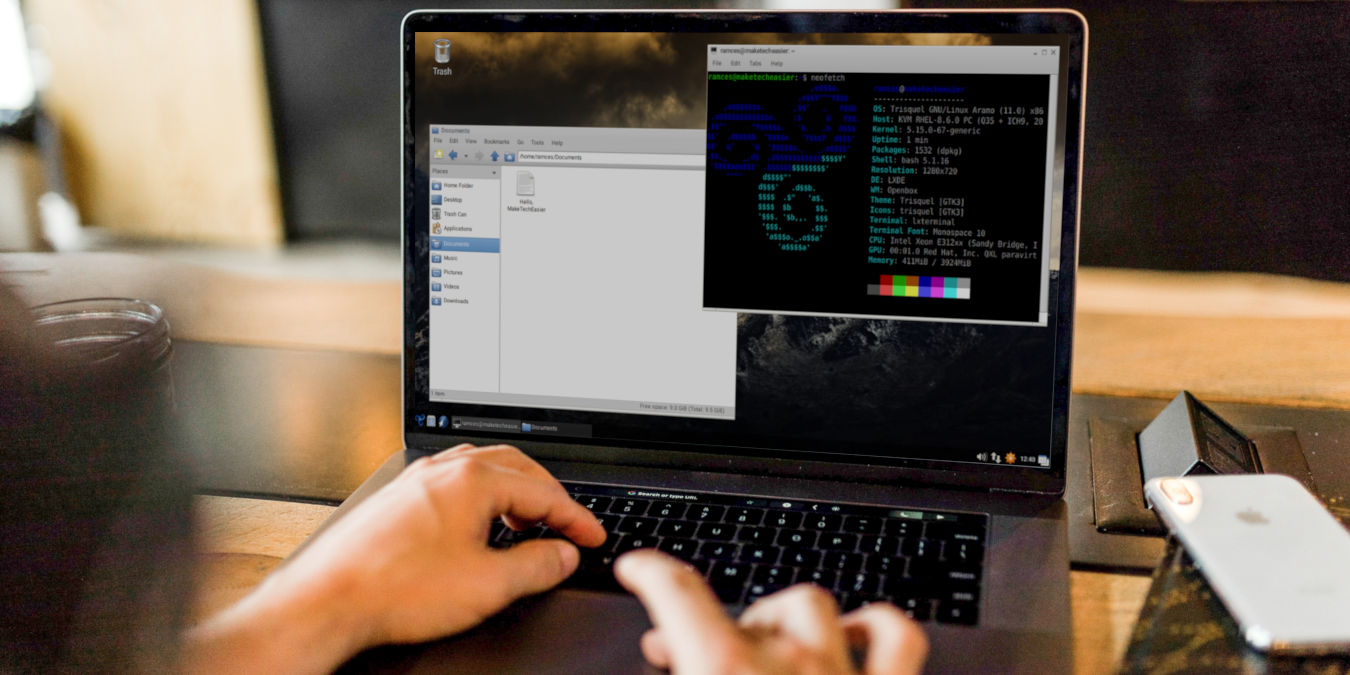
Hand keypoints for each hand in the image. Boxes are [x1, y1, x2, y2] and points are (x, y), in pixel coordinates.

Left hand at [183, 444, 604, 673]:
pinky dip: (481, 498)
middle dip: (548, 496)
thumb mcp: (488, 584)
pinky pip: (453, 483)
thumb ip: (537, 565)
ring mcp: (417, 480)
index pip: (543, 491)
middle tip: (568, 524)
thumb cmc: (396, 589)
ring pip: (481, 470)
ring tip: (526, 524)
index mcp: (472, 479)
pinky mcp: (398, 498)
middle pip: (516, 468)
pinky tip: (478, 528)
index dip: (576, 517)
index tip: (592, 536)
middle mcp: (444, 469)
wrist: (329, 599)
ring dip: (513, 492)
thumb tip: (563, 554)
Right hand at [615, 550, 927, 674]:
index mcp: (724, 668)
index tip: (641, 566)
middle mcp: (788, 663)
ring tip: (768, 641)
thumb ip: (678, 665)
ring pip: (815, 606)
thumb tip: (662, 654)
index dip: (650, 571)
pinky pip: (895, 638)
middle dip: (721, 623)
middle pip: (751, 607)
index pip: (676, 592)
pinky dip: (874, 624)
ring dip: (786, 619)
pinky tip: (856, 630)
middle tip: (696, 652)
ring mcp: (842, 674)